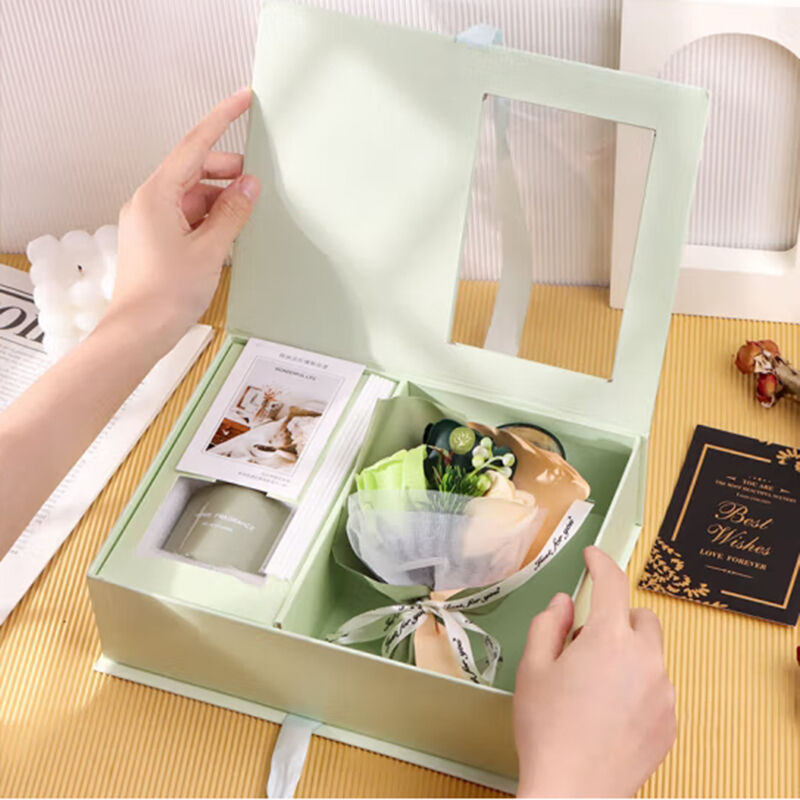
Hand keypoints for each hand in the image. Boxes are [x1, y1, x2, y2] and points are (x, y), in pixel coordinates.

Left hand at [107, 88, 259, 352]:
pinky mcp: (155, 239)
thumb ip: (232, 212)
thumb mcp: (210, 249)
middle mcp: (149, 202)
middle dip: (227, 171)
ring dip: (220, 199)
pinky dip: (209, 217)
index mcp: (157, 195)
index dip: (221, 120)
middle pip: (194, 170)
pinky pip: (186, 215)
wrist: (140, 331)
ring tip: (246, 214)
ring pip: (192, 194)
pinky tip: (229, 232)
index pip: (194, 146)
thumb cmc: (167, 293)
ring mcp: (150, 221)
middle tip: (257, 183)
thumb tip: (249, 184)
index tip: (243, 99)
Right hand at [513, 546, 675, 796]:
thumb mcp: (533, 667)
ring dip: (627, 655)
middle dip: (617, 620)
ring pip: (650, 654)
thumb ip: (549, 624)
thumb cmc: (548, 730)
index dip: (601, 563)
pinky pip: (657, 687)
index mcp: (609, 639)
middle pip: (641, 618)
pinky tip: (608, 711)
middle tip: (585, 645)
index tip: (593, 556)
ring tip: (593, 687)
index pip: (613, 583)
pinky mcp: (670, 722)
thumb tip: (565, 605)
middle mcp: (645, 660)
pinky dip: (638, 686)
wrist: (572, 791)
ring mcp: (663, 693)